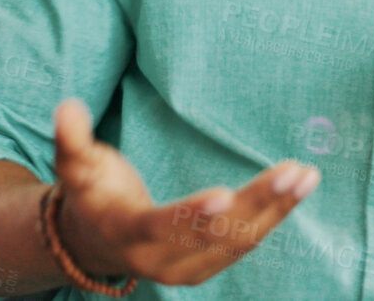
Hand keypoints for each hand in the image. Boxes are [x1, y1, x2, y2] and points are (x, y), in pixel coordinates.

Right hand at [50, 99, 317, 286]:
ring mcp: (185, 267)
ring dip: (275, 210)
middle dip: (254, 204)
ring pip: (236, 243)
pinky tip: (298, 190)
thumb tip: (66, 106)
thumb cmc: (91, 192)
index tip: (224, 194)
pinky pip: (245, 243)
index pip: (158, 227)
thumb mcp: (75, 166)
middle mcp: (156, 260)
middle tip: (292, 172)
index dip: (189, 214)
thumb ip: (71, 139)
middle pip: (212, 235)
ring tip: (306, 176)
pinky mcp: (207, 264)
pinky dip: (273, 217)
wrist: (95, 240)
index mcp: (123, 233)